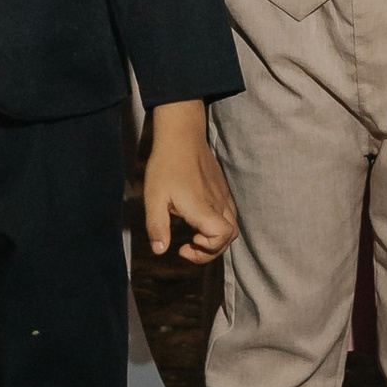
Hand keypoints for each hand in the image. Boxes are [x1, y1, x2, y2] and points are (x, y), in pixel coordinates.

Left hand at [144, 100, 237, 259]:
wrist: (181, 135)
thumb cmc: (165, 165)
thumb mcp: (153, 197)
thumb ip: (157, 226)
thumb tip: (159, 251)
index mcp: (202, 207)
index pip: (222, 236)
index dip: (206, 250)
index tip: (185, 245)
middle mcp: (217, 203)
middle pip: (230, 237)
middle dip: (210, 250)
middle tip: (188, 246)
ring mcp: (223, 195)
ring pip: (232, 226)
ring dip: (216, 238)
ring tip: (194, 235)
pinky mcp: (222, 188)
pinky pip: (229, 214)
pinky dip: (218, 225)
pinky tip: (199, 219)